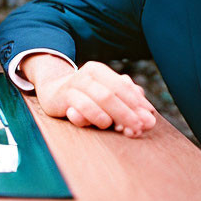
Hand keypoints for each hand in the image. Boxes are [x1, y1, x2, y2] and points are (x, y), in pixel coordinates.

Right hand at [21, 54, 156, 137]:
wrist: (51, 91)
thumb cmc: (84, 96)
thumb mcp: (105, 95)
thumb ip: (127, 101)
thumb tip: (149, 115)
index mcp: (99, 71)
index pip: (124, 87)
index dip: (138, 104)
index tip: (148, 121)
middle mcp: (86, 74)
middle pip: (113, 94)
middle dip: (128, 113)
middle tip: (139, 129)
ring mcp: (73, 84)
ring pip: (100, 99)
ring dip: (115, 116)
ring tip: (121, 129)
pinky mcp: (62, 97)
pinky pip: (81, 107)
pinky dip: (94, 117)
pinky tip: (101, 124)